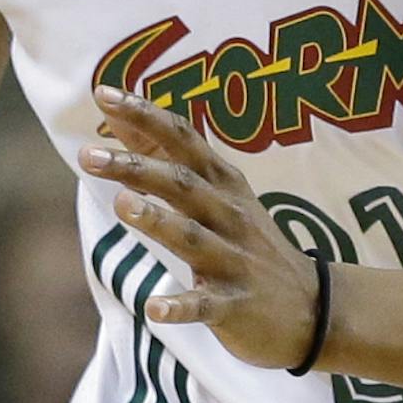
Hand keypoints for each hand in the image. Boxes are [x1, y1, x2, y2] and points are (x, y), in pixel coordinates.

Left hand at [79, 88, 322, 370]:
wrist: (313, 307)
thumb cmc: (247, 241)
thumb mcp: (218, 193)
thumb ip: (169, 158)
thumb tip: (121, 117)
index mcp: (222, 184)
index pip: (183, 139)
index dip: (145, 115)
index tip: (104, 93)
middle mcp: (229, 215)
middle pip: (182, 184)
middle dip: (137, 167)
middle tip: (89, 155)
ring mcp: (234, 260)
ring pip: (192, 237)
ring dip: (158, 220)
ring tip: (122, 205)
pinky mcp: (235, 305)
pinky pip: (205, 305)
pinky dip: (181, 307)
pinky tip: (154, 309)